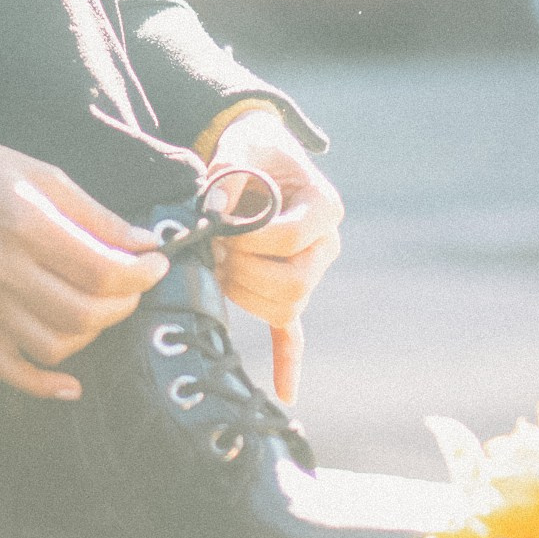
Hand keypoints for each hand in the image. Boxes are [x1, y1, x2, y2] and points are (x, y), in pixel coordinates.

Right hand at [0, 132, 171, 403]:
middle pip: (84, 312)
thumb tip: (142, 242)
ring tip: (102, 306)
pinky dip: (43, 385)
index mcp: (26, 225)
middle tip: (134, 281)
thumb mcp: (42, 173)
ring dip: (94, 333)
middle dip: (126, 301)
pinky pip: (8, 368)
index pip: (101, 269)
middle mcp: (5, 270)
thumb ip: (94, 213)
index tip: (156, 261)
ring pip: (55, 345)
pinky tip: (72, 383)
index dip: (142, 272)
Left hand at [205, 104, 344, 405]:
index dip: (248, 236)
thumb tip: (213, 215)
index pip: (289, 240)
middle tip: (215, 250)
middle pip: (294, 284)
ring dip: (244, 294)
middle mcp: (325, 245)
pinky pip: (293, 332)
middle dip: (245, 271)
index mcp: (324, 207)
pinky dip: (288, 360)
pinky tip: (284, 390)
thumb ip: (228, 177)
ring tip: (218, 264)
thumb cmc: (250, 148)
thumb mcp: (242, 147)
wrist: (255, 154)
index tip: (220, 224)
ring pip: (286, 307)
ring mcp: (311, 271)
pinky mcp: (289, 287)